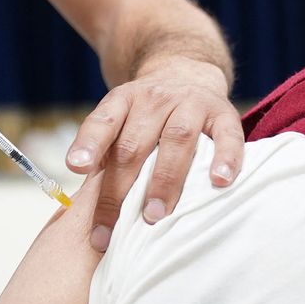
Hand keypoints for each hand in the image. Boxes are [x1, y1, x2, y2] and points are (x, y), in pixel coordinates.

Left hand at [65, 58, 243, 251]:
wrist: (185, 72)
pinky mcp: (223, 112)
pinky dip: (225, 158)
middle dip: (121, 189)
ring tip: (155, 215)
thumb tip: (81, 209)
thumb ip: (105, 155)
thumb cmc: (146, 116)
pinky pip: (227, 135)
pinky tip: (220, 181)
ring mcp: (191, 103)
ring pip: (177, 139)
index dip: (89, 143)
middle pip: (134, 144)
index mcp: (124, 101)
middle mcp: (155, 99)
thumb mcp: (121, 121)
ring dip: (164, 180)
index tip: (77, 166)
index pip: (103, 121)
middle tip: (111, 231)